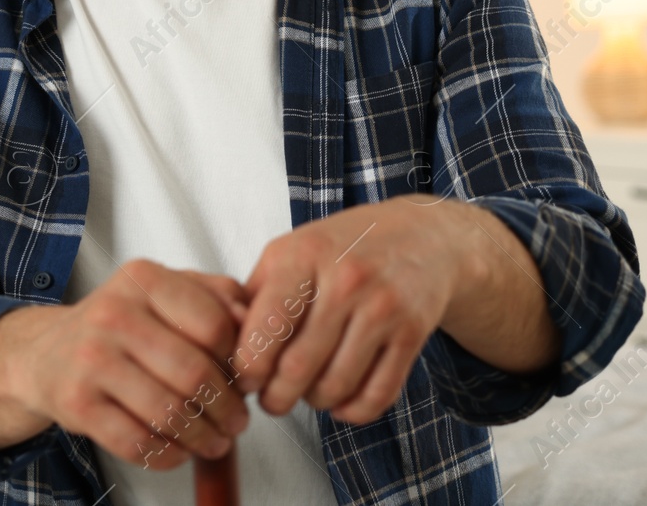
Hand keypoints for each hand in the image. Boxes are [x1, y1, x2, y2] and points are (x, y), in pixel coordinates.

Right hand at [0, 260, 251, 469]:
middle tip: (238, 421)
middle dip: (227, 407)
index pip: (213, 322)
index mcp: (143, 279)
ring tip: (216, 442)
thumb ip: (215, 295)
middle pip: (194, 372)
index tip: (247, 378)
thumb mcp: (163, 292)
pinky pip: (137, 442)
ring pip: (169, 412)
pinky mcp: (77, 404)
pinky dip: (168, 456)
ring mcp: (91, 359)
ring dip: (203, 437)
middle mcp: (114, 313)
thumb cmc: (119, 324)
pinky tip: (179, 452)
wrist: (45, 354)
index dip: (240, 358)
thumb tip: (257, 321)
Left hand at [231, 195, 469, 425]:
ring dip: (313, 403)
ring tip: (307, 390)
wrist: (423, 235)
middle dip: (276, 398)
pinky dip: (351, 411)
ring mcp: (383, 307)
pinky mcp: (412, 332)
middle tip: (271, 399)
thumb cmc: (343, 247)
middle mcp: (345, 279)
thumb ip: (254, 293)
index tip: (245, 379)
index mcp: (304, 255)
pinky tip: (340, 398)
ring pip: (335, 387)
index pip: (265, 328)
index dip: (247, 368)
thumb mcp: (292, 249)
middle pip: (297, 368)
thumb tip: (223, 347)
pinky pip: (376, 396)